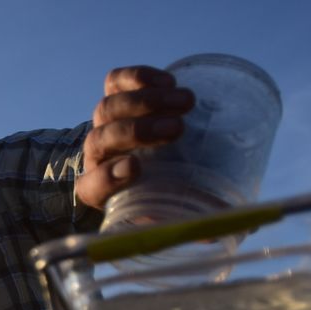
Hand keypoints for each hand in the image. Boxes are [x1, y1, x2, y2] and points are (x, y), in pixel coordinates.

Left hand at [75, 65, 194, 210]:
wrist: (140, 158)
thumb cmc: (153, 192)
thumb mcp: (165, 210)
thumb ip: (184, 221)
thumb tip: (217, 233)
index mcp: (99, 191)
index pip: (93, 186)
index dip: (109, 177)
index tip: (136, 168)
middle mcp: (95, 156)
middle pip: (102, 139)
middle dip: (137, 131)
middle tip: (177, 129)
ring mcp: (103, 124)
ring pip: (109, 107)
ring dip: (146, 101)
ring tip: (187, 101)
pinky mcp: (114, 96)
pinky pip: (115, 81)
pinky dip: (137, 77)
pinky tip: (168, 80)